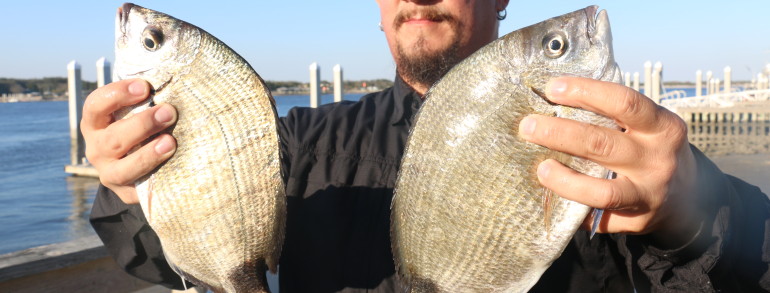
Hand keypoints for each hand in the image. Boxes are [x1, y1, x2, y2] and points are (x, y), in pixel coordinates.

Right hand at [81, 79, 177, 203]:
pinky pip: (140, 190)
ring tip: (171, 142)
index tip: (144, 87)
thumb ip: (145, 98)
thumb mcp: (135, 112)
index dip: (117, 95)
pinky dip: (156, 178)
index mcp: (95, 123)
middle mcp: (97, 149)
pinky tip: (173, 168)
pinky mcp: (128, 192)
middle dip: (143, 124)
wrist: (138, 169)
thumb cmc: (141, 128)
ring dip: (149, 154)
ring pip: (124, 168)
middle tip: (169, 112)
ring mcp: (110, 173)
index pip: (95, 105)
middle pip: (113, 138)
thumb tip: (175, 72)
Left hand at [518, 76, 700, 245]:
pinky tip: (554, 197)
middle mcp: (658, 160)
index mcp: (664, 127)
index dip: (586, 92)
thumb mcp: (648, 126)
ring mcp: (649, 194)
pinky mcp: (637, 221)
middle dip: (559, 133)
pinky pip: (598, 216)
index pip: (624, 102)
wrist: (690, 197)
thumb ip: (613, 114)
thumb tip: (555, 98)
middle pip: (602, 144)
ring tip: (540, 169)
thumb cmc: (651, 150)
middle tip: (527, 126)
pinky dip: (573, 206)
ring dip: (564, 179)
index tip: (553, 88)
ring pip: (601, 190)